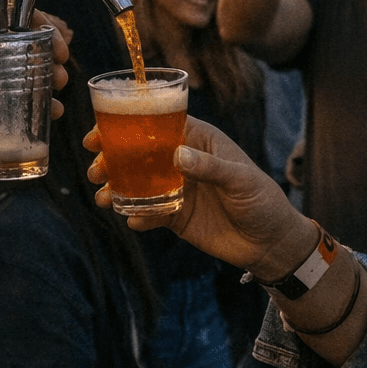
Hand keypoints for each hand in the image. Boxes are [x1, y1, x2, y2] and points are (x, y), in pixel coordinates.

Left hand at [0, 0, 70, 111]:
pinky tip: (29, 116)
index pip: (14, 10)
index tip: (59, 43)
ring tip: (56, 100)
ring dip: (34, 84)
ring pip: (10, 71)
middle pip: (19, 43)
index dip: (41, 26)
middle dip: (45, 59)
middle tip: (61, 75)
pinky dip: (11, 105)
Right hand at [86, 116, 306, 277]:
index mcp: (197, 140)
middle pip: (139, 152)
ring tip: (103, 198)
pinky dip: (137, 215)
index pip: (157, 124)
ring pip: (138, 183)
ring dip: (117, 188)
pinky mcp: (175, 216)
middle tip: (96, 169)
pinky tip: (133, 220)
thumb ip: (210, 167)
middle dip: (112, 158)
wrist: (270, 244)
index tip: (100, 133)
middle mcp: (182, 160)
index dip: (127, 124)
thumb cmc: (263, 200)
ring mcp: (176, 188)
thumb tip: (177, 155)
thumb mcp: (241, 179)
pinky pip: (149, 212)